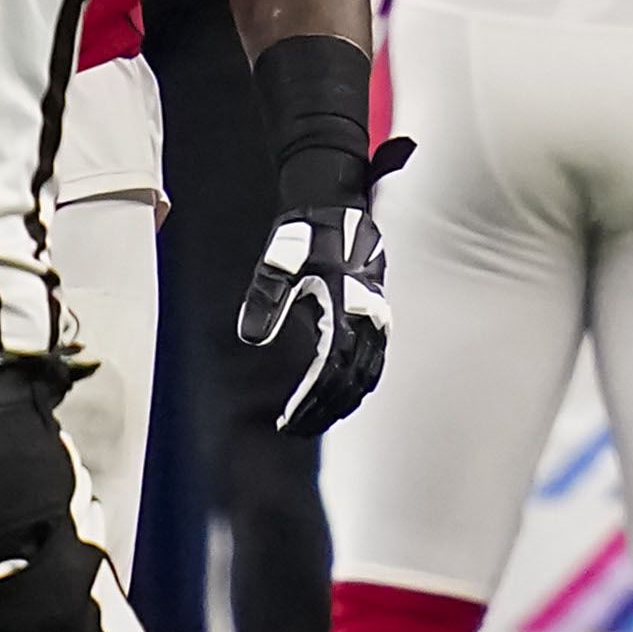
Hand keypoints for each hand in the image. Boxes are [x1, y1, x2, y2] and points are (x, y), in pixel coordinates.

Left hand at [240, 204, 391, 433]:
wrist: (335, 204)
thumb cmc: (305, 233)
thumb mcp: (278, 263)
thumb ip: (266, 300)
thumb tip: (253, 338)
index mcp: (348, 304)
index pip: (332, 366)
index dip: (312, 398)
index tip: (289, 419)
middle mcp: (371, 314)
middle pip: (353, 378)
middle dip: (326, 408)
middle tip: (297, 428)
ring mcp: (380, 314)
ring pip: (369, 372)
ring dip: (344, 400)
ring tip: (315, 419)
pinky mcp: (379, 312)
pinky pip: (376, 358)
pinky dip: (360, 382)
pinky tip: (342, 395)